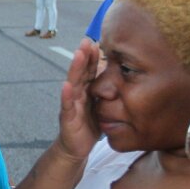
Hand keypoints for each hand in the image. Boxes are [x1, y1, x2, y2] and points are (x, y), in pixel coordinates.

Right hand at [57, 39, 100, 160]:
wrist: (76, 148)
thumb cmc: (89, 125)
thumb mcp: (102, 106)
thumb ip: (107, 91)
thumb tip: (123, 75)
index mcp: (86, 90)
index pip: (89, 70)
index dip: (92, 56)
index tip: (97, 40)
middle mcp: (77, 94)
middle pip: (80, 72)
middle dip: (83, 56)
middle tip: (87, 40)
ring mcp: (71, 104)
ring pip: (73, 83)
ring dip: (75, 68)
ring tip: (79, 54)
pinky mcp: (67, 117)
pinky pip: (67, 105)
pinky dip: (66, 95)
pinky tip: (66, 85)